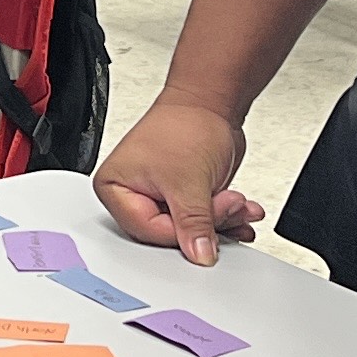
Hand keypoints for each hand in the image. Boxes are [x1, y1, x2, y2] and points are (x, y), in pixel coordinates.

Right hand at [91, 95, 263, 265]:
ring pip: (190, 228)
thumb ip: (193, 223)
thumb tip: (199, 254)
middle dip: (208, 224)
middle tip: (229, 207)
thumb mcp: (188, 181)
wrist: (212, 101)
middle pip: (169, 233)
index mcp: (115, 187)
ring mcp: (159, 196)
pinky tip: (241, 211)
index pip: (147, 231)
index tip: (207, 224)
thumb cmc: (186, 123)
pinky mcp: (182, 195)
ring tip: (239, 205)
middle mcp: (132, 194)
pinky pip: (202, 218)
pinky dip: (225, 216)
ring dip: (222, 221)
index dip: (182, 233)